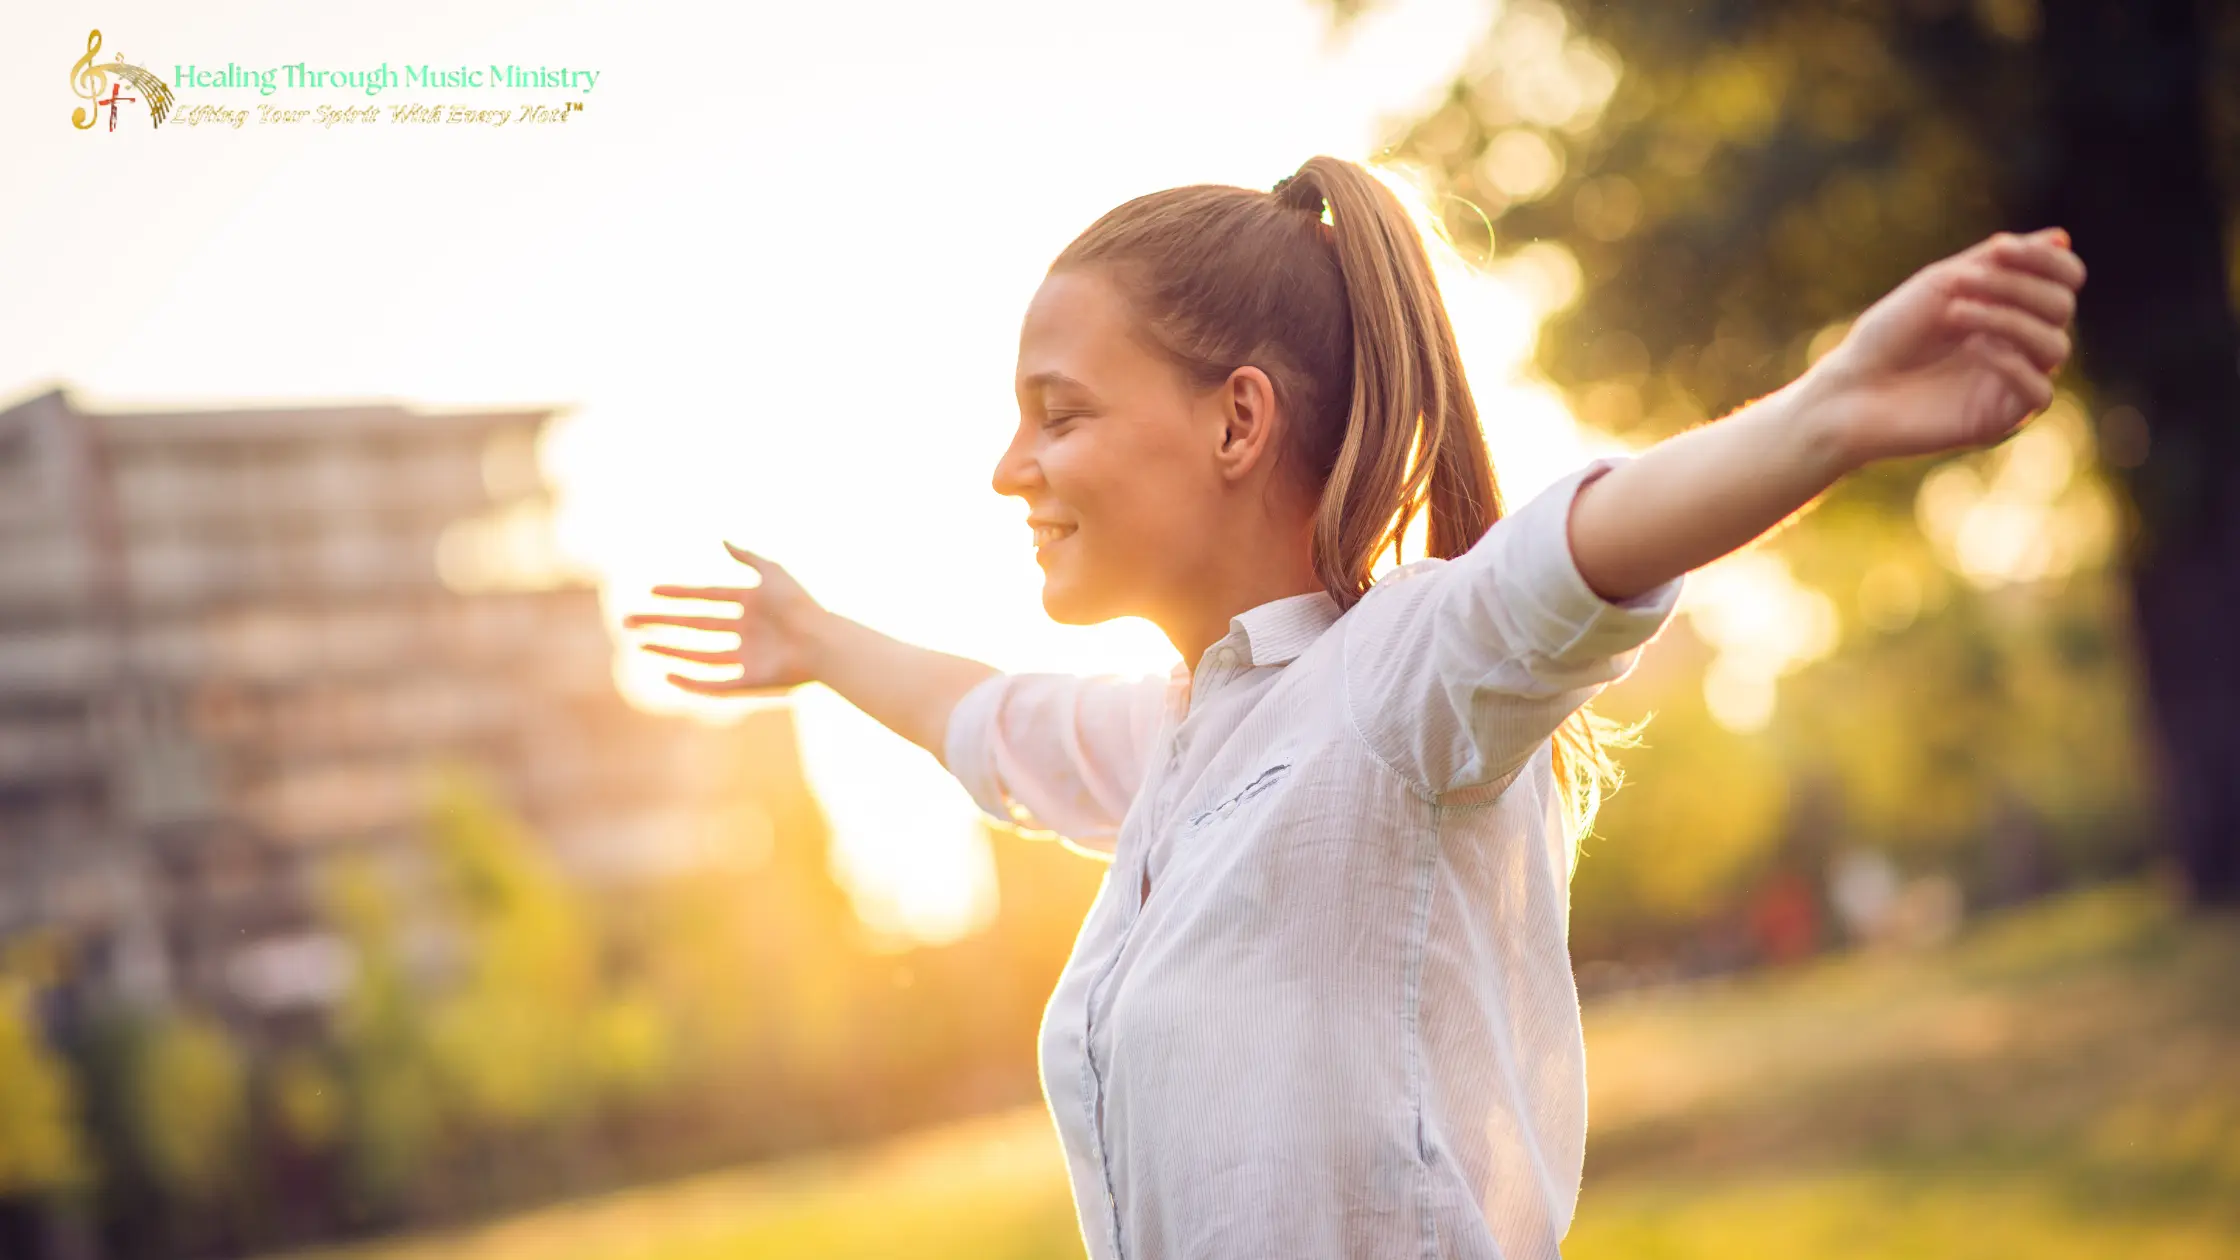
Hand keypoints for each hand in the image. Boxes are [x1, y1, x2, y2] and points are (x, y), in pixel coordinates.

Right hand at [622, 543, 827, 696]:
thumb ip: (747, 556)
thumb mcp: (773, 572)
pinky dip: (691, 682)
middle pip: (694, 626)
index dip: (679, 594)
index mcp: (751, 605)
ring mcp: (747, 657)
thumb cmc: (800, 604)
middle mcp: (746, 632)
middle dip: (662, 622)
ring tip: (641, 643)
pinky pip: (714, 685)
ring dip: (669, 649)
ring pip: (698, 654)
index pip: (706, 598)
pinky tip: (668, 674)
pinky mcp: (750, 682)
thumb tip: (722, 540)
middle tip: (628, 620)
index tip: (651, 591)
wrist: (822, 641)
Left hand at [1810, 226, 2085, 467]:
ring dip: (2008, 320)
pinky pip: (2041, 393)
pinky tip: (1977, 351)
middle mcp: (2019, 343)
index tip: (1998, 247)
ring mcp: (2013, 380)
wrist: (1851, 390)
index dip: (2044, 259)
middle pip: (2061, 307)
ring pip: (2055, 346)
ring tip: (1954, 314)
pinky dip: (2014, 365)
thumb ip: (1999, 261)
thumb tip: (2061, 237)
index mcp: (2010, 306)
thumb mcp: (1941, 284)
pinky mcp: (2001, 418)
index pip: (2063, 279)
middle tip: (1961, 284)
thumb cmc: (1888, 335)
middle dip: (2017, 286)